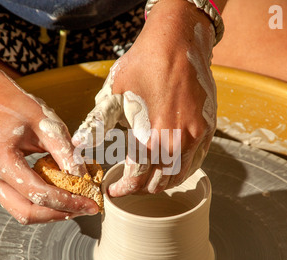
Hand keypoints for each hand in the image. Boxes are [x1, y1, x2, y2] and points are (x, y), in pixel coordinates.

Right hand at [0, 83, 98, 223]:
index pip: (37, 192)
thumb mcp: (48, 125)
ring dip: (52, 212)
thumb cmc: (19, 108)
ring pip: (23, 213)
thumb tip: (85, 180)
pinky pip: (20, 204)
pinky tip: (62, 196)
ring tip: (77, 203)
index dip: (67, 202)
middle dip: (60, 213)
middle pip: (28, 212)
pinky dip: (43, 205)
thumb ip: (67, 154)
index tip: (90, 203)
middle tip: (86, 207)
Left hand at [72, 0, 217, 195]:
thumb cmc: (144, 65)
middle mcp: (177, 141)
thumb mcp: (115, 94)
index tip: (114, 191)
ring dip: (162, 181)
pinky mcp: (208, 128)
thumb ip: (99, 124)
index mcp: (151, 136)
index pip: (137, 178)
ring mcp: (196, 136)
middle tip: (131, 184)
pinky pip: (197, 161)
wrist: (178, 40)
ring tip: (149, 177)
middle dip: (142, 188)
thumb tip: (78, 145)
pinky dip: (181, 169)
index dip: (124, 189)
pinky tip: (171, 163)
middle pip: (160, 182)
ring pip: (180, 175)